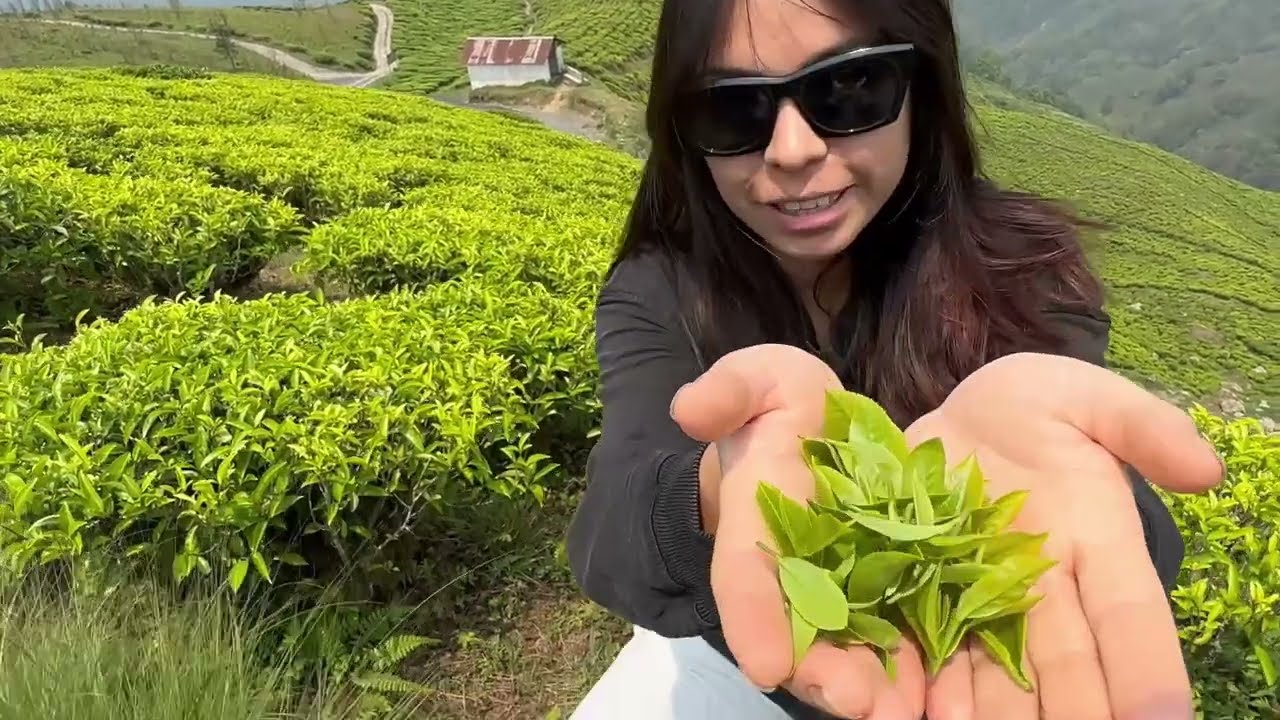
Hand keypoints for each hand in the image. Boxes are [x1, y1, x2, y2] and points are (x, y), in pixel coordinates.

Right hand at [671, 343, 925, 718]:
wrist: (819, 432)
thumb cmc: (781, 407)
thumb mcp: (757, 380)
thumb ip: (730, 389)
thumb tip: (690, 408)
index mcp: (754, 523)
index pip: (743, 576)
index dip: (752, 620)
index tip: (763, 665)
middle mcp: (793, 572)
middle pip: (801, 633)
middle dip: (824, 674)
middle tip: (858, 704)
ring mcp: (843, 588)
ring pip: (853, 649)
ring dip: (874, 688)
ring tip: (901, 713)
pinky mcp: (893, 588)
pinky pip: (903, 635)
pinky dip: (917, 671)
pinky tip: (941, 698)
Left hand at [906, 352, 1222, 719]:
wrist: (957, 413)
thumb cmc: (1034, 405)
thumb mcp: (1086, 398)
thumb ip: (1142, 426)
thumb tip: (1204, 468)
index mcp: (1100, 543)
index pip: (1133, 619)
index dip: (1148, 671)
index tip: (1161, 719)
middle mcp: (1048, 587)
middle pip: (1066, 667)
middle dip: (1073, 713)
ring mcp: (985, 595)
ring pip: (1000, 674)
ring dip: (998, 716)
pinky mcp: (927, 591)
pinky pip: (933, 649)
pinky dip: (932, 688)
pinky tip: (927, 715)